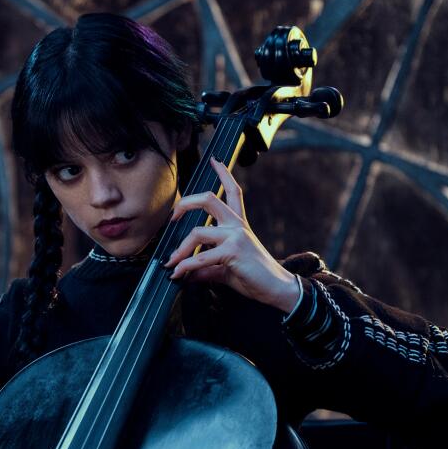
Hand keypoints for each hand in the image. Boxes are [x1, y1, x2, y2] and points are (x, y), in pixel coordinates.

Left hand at [163, 157, 300, 313]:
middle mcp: (236, 225)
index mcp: (238, 224)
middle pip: (209, 199)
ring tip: (171, 263)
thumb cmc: (253, 277)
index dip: (223, 173)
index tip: (214, 160)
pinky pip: (200, 258)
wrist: (275, 288)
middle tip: (172, 217)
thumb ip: (205, 268)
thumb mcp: (225, 268)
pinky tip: (177, 274)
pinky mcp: (233, 252)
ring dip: (179, 250)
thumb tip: (186, 274)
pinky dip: (185, 266)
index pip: (233, 191)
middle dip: (185, 204)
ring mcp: (235, 236)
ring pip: (197, 232)